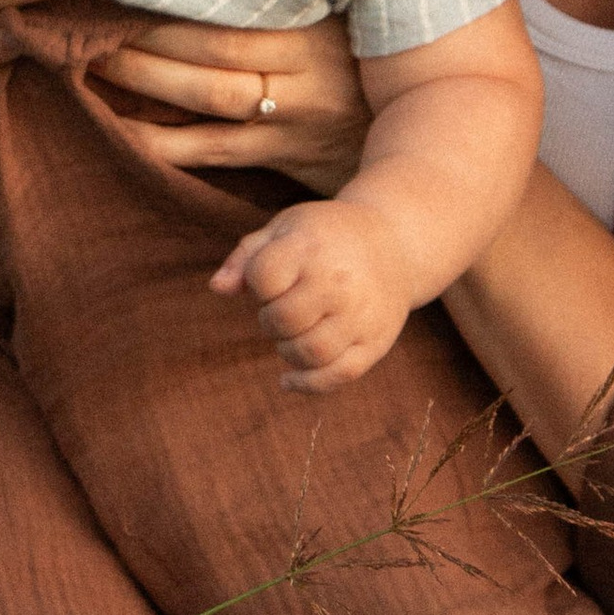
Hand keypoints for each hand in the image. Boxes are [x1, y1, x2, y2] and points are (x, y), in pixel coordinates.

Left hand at [85, 15, 370, 189]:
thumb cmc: (359, 57)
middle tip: (78, 10)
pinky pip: (210, 150)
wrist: (427, 133)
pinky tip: (113, 125)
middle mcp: (308, 62)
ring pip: (205, 93)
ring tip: (84, 57)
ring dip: (139, 76)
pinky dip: (156, 139)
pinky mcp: (285, 154)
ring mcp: (296, 113)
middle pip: (210, 40)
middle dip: (138, 28)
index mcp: (316, 14)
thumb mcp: (337, 10)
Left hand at [211, 198, 412, 391]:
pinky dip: (307, 385)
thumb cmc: (326, 236)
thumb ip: (247, 256)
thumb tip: (217, 288)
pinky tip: (287, 381)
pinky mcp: (375, 342)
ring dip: (287, 351)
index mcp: (312, 248)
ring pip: (309, 353)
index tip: (272, 279)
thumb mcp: (286, 228)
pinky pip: (339, 376)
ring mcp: (361, 315)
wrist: (396, 243)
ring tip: (292, 334)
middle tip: (282, 309)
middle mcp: (339, 283)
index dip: (257, 284)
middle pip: (283, 321)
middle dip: (270, 320)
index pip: (263, 278)